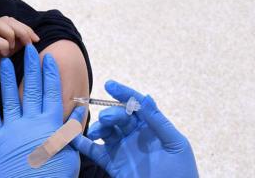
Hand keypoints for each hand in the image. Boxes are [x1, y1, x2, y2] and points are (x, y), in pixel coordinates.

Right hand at [0, 16, 38, 99]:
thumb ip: (11, 46)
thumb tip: (28, 39)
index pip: (8, 20)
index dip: (24, 27)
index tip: (35, 39)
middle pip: (6, 19)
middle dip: (23, 28)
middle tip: (32, 41)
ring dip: (13, 33)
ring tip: (16, 47)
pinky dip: (4, 45)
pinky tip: (4, 55)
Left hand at [0, 44, 80, 177]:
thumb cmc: (56, 174)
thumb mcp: (71, 152)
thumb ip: (73, 128)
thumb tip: (80, 109)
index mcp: (50, 123)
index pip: (51, 92)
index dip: (50, 74)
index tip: (48, 58)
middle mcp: (32, 122)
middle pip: (32, 89)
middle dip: (31, 67)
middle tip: (28, 49)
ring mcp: (13, 130)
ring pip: (11, 98)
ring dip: (8, 79)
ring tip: (5, 62)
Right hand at [69, 81, 198, 177]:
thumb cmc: (181, 172)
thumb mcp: (175, 143)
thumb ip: (158, 122)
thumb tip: (146, 98)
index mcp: (151, 126)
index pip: (136, 105)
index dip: (123, 93)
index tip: (110, 85)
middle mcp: (135, 135)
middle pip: (118, 116)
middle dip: (111, 113)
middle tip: (107, 119)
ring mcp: (123, 148)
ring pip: (106, 131)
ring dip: (98, 127)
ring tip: (96, 132)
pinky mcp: (113, 164)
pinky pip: (95, 151)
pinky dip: (82, 144)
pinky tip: (73, 137)